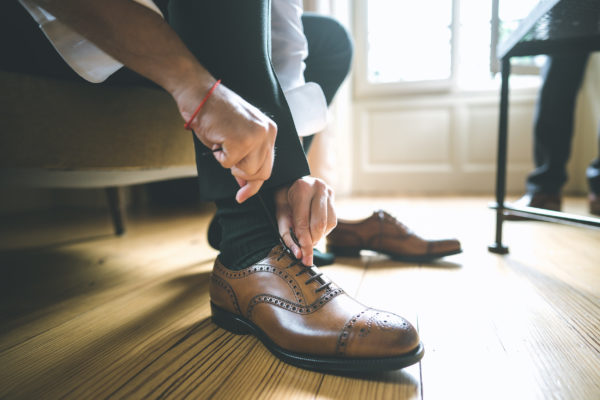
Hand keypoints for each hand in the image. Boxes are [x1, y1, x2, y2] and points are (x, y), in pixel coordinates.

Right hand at [176, 81, 276, 202]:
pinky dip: (219, 156)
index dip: (254, 184)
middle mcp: (266, 133)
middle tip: (226, 156)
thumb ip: (245, 159)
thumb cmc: (214, 114)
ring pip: (246, 171)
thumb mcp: (235, 138)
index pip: (267, 166)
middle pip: (260, 173)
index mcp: (268, 131)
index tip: (243, 195)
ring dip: (229, 162)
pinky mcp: (241, 141)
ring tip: (222, 142)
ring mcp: (255, 136)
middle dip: (241, 174)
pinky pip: (229, 164)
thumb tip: (244, 184)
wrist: (199, 93)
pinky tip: (217, 138)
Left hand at [274, 177, 336, 265]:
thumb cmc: (284, 200)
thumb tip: (298, 254)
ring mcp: (328, 191)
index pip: (303, 222)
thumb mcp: (280, 215)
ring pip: (329, 223)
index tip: (304, 258)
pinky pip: (333, 220)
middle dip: (312, 241)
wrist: (291, 181)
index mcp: (302, 189)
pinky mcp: (333, 196)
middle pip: (319, 224)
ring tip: (308, 237)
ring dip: (319, 236)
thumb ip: (288, 235)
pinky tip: (314, 228)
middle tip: (306, 250)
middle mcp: (318, 188)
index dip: (303, 242)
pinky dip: (324, 230)